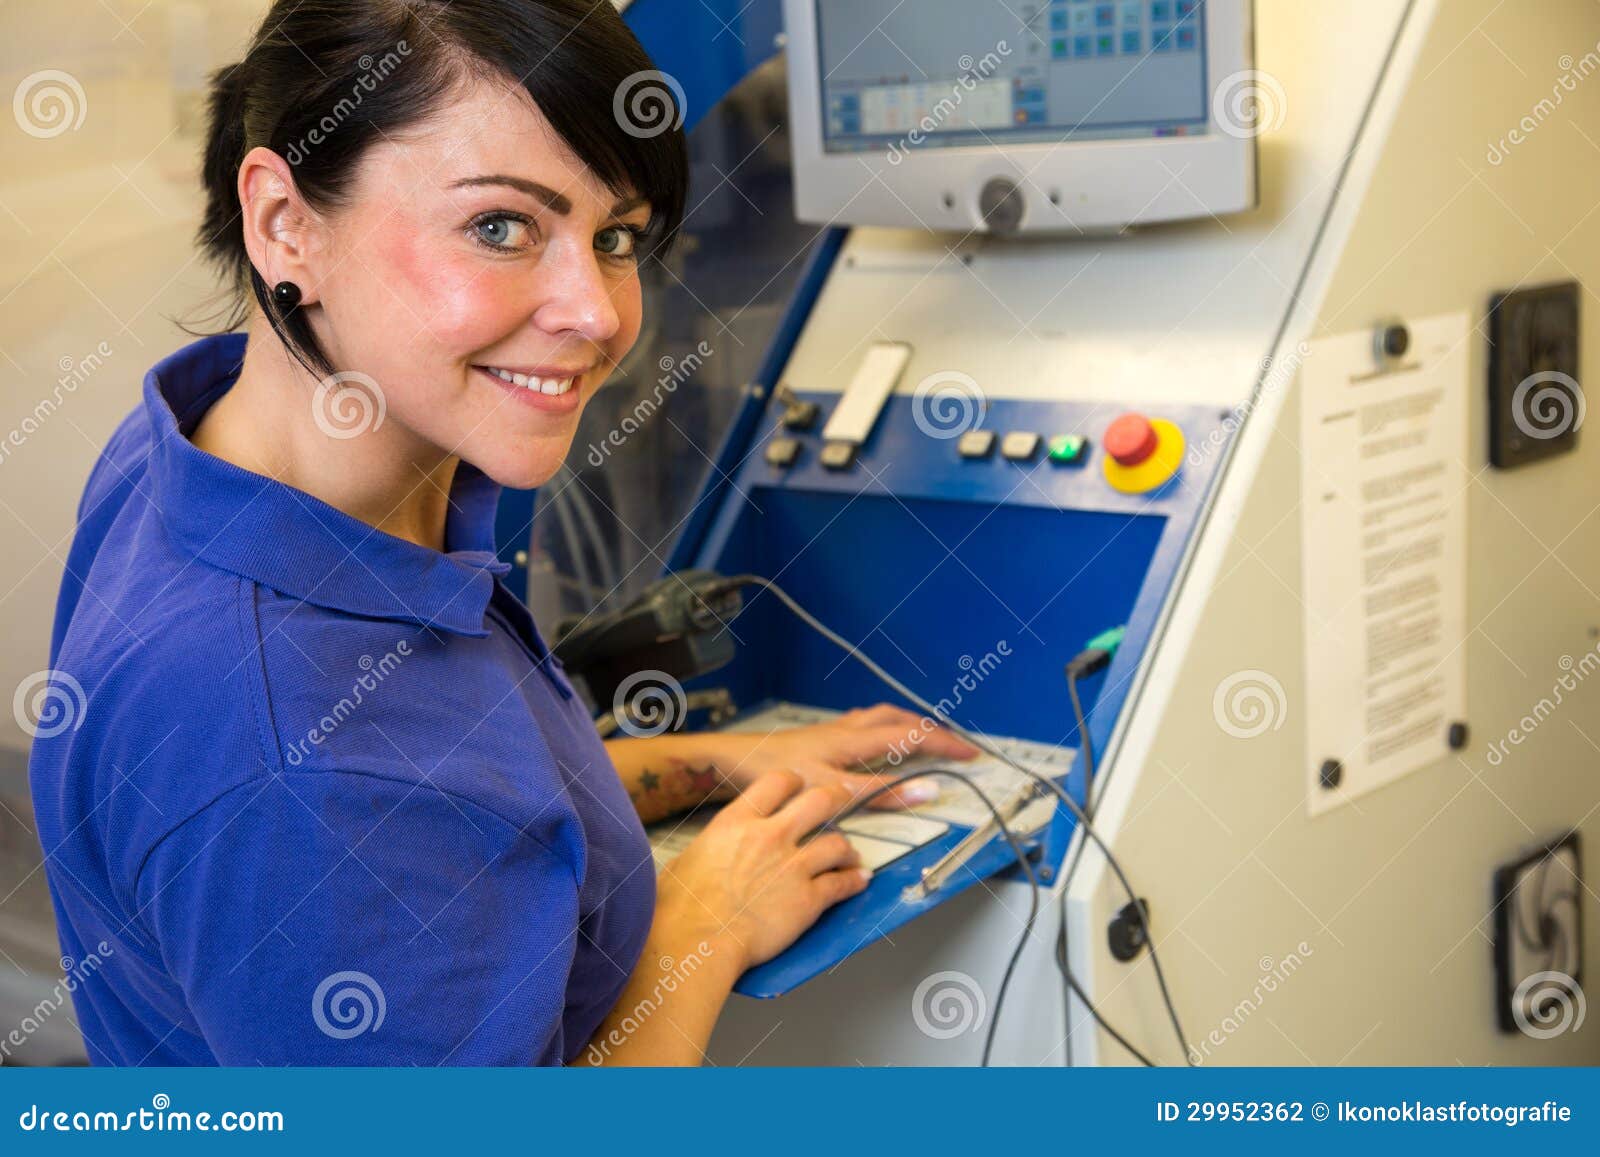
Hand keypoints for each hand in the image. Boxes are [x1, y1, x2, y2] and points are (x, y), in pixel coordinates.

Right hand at [657, 770, 870, 969]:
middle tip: (840, 804)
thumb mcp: (687, 859)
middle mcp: (770, 836)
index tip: (799, 787)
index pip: (777, 781)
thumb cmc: (679, 907)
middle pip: (820, 801)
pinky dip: (854, 881)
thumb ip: (711, 847)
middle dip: (835, 799)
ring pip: (837, 843)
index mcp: (737, 821)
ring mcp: (793, 867)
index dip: (793, 781)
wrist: (696, 941)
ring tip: (850, 855)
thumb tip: (710, 852)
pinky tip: (860, 880)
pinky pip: (842, 884)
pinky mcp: (808, 900)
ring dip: (847, 849)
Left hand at [720, 704, 980, 810]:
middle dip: (931, 729)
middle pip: (900, 719)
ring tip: (924, 735)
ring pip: (881, 718)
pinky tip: (875, 742)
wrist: (729, 762)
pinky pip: (863, 725)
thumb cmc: (775, 774)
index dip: (946, 745)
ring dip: (907, 724)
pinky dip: (882, 729)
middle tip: (955, 743)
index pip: (914, 737)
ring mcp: (832, 731)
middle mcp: (847, 728)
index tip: (973, 754)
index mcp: (856, 739)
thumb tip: (927, 790)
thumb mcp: (833, 790)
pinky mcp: (818, 738)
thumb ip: (880, 792)